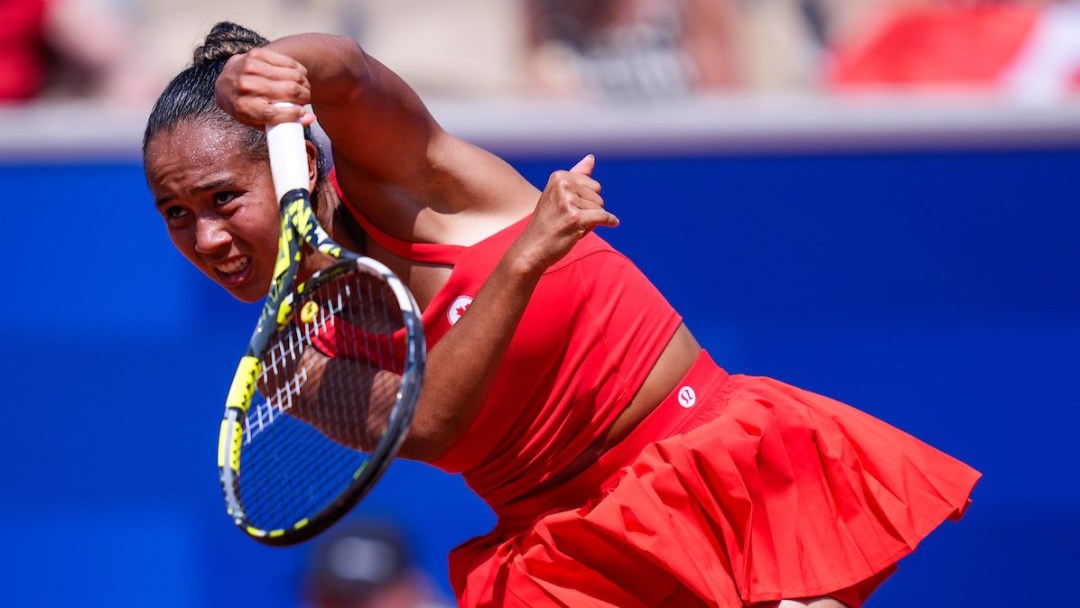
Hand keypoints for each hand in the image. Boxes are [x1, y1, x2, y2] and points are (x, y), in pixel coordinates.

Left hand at [215, 47, 315, 127]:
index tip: (301, 112)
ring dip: (304, 83)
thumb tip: (309, 118)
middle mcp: (245, 86)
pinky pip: (289, 63)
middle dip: (304, 96)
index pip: (273, 113)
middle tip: (306, 99)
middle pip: (288, 91)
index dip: (293, 114)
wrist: (226, 83)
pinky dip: (298, 70)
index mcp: (243, 107)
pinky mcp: (257, 54)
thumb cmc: (246, 107)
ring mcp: (251, 67)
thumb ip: (284, 124)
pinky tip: (298, 76)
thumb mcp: (259, 122)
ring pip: (293, 76)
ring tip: (303, 88)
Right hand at [511, 154, 618, 274]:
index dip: (587, 200)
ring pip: (600, 208)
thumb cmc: (548, 223)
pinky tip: (613, 223)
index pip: (593, 184)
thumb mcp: (559, 195)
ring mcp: (568, 201)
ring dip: (592, 220)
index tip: (570, 209)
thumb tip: (591, 158)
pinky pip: (604, 216)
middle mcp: (562, 185)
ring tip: (572, 227)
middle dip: (590, 209)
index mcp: (558, 177)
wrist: (532, 249)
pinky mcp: (575, 218)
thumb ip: (577, 176)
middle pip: (598, 195)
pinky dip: (610, 221)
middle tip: (570, 220)